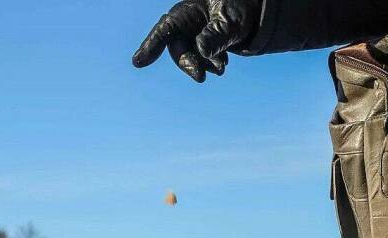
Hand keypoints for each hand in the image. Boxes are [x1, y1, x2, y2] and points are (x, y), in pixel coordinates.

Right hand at [133, 0, 258, 81]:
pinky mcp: (199, 50)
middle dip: (188, 64)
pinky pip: (200, 63)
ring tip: (222, 67)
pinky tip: (222, 62)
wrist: (250, 15)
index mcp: (187, 12)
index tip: (138, 62)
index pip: (165, 29)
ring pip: (189, 59)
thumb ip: (217, 35)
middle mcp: (185, 25)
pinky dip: (211, 65)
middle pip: (178, 50)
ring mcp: (191, 39)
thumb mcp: (230, 19)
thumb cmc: (238, 9)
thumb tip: (202, 51)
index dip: (151, 45)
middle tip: (201, 77)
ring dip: (204, 66)